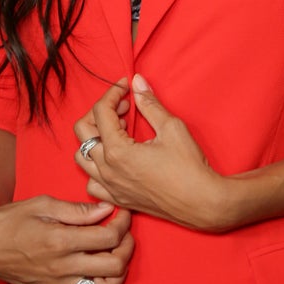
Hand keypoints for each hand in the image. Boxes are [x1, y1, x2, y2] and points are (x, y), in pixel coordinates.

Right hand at [0, 197, 133, 283]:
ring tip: (118, 257)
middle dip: (127, 246)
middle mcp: (63, 267)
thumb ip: (79, 210)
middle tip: (124, 232)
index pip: (108, 237)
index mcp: (61, 240)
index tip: (123, 214)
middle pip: (113, 265)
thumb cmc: (12, 219)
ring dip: (119, 276)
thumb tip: (107, 209)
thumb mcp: (45, 203)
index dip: (123, 224)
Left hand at [74, 75, 227, 231]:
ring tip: (120, 132)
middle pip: (83, 131)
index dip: (113, 93)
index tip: (126, 86)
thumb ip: (149, 103)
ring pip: (82, 158)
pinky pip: (92, 183)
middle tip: (124, 107)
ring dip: (95, 138)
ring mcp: (111, 187)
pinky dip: (97, 168)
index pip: (101, 112)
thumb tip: (137, 82)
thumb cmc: (189, 166)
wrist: (201, 202)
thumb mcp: (171, 127)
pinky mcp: (118, 199)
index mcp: (117, 151)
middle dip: (100, 112)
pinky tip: (116, 160)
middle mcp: (107, 170)